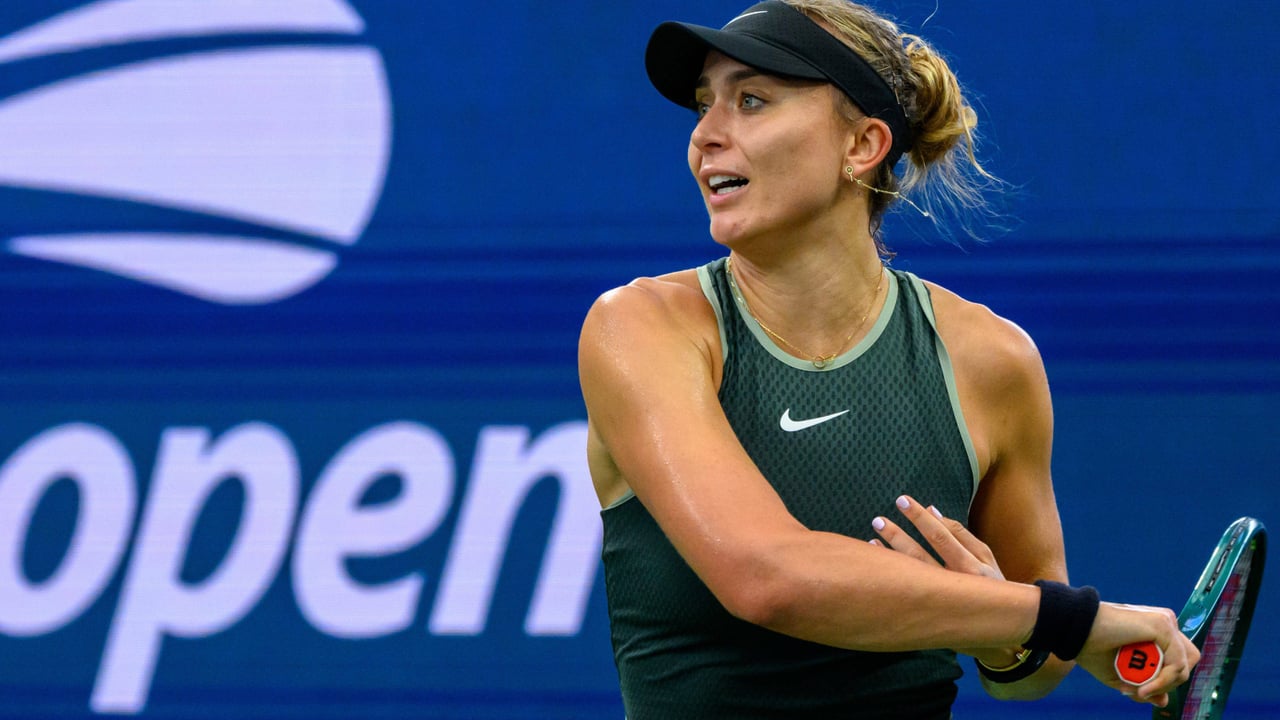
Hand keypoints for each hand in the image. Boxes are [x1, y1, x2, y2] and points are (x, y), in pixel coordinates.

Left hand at [870, 495, 1011, 665]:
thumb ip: (961, 534)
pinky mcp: (931, 615)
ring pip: (910, 576)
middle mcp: (956, 585)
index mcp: (972, 566)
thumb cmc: (992, 584)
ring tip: (873, 538)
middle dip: (898, 536)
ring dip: (889, 556)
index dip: (922, 518)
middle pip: (921, 556)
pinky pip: (905, 593)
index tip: (903, 501)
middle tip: (877, 519)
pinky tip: (878, 564)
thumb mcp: (985, 557)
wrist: (1002, 629)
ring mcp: (941, 602)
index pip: (943, 536)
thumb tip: (933, 510)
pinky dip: (891, 576)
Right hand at [1075, 602, 1198, 706]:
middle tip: (1143, 690)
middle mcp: (1164, 623)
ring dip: (1164, 683)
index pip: (1177, 659)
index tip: (1141, 691)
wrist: (1074, 629)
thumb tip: (1164, 701)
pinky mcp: (1163, 625)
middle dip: (1169, 681)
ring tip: (1140, 689)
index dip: (1165, 679)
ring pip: (1184, 664)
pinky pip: (1176, 663)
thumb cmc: (1092, 648)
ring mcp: (1165, 622)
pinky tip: (1143, 688)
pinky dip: (1162, 681)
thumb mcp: (1120, 676)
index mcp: (1155, 630)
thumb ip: (1144, 687)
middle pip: (1188, 660)